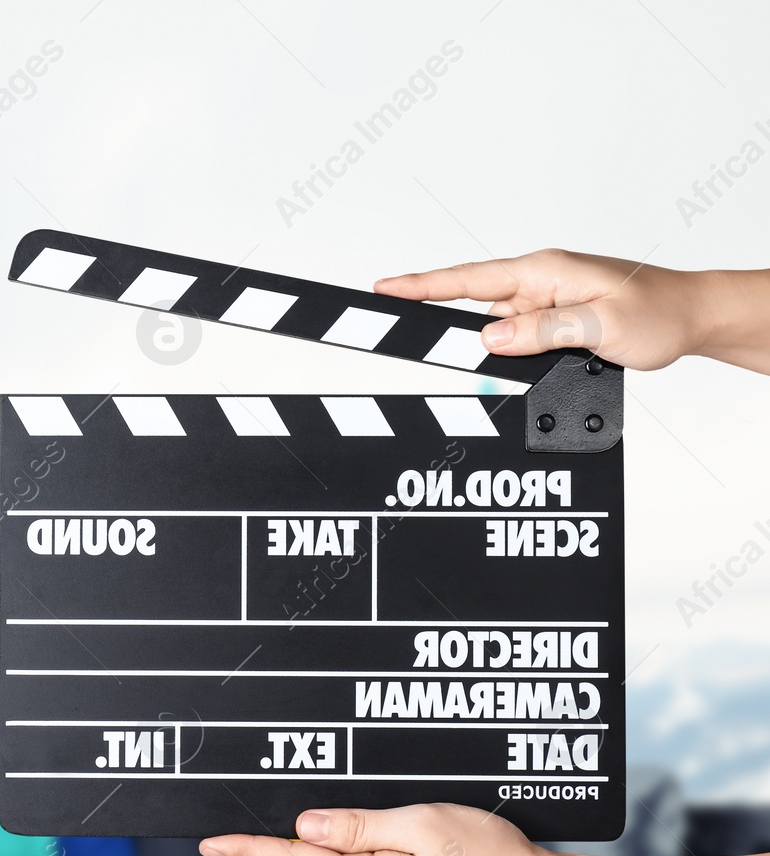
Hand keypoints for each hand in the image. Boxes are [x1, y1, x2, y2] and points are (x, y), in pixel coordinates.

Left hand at [199, 804, 559, 855]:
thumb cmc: (486, 855)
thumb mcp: (416, 825)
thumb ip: (355, 826)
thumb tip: (304, 826)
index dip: (246, 848)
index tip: (207, 842)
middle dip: (319, 828)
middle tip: (340, 802)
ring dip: (359, 839)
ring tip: (408, 821)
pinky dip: (382, 852)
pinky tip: (414, 840)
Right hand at [375, 249, 709, 371]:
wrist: (695, 317)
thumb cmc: (660, 311)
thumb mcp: (602, 324)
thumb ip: (542, 330)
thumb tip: (489, 337)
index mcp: (543, 270)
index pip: (467, 278)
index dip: (420, 286)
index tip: (383, 289)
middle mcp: (537, 282)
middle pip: (476, 311)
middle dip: (468, 339)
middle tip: (471, 355)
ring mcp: (543, 301)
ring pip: (498, 331)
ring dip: (509, 354)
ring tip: (561, 357)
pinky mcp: (551, 320)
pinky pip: (520, 338)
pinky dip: (523, 355)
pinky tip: (550, 361)